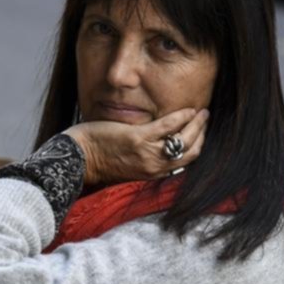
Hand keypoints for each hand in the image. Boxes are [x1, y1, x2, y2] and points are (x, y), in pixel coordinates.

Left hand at [65, 108, 208, 186]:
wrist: (78, 160)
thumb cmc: (100, 160)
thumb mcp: (129, 165)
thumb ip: (147, 158)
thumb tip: (161, 144)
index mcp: (152, 174)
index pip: (186, 162)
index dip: (197, 146)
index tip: (201, 132)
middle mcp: (154, 167)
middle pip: (191, 152)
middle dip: (202, 134)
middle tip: (205, 119)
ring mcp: (147, 154)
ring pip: (185, 139)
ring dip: (197, 124)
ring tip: (200, 112)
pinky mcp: (138, 139)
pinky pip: (169, 126)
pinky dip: (182, 116)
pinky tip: (187, 109)